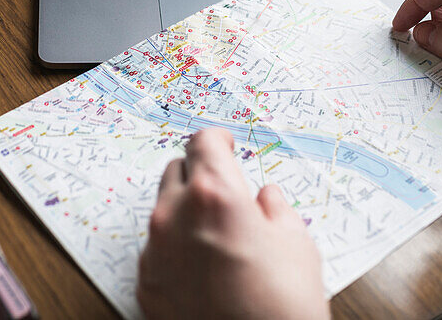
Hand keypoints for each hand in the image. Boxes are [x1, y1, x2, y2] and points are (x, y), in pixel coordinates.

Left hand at [136, 129, 328, 319]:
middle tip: (225, 195)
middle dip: (200, 175)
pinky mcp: (146, 281)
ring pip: (163, 209)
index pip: (203, 141)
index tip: (224, 144)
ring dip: (184, 212)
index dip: (218, 139)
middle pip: (178, 169)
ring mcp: (155, 249)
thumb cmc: (283, 305)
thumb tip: (263, 197)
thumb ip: (274, 207)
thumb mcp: (296, 241)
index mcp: (215, 193)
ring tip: (216, 239)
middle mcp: (175, 214)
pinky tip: (202, 270)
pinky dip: (174, 249)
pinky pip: (156, 249)